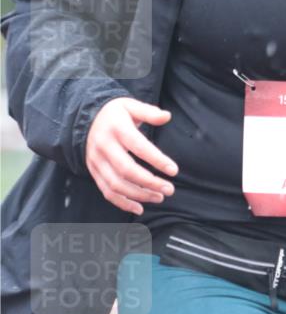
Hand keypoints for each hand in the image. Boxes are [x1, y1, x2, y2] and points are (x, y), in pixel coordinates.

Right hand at [85, 97, 178, 213]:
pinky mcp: (93, 171)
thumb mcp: (130, 105)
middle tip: (169, 189)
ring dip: (139, 195)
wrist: (84, 119)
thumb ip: (149, 112)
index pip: (138, 146)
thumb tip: (167, 116)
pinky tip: (139, 208)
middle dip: (149, 183)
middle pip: (126, 170)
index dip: (156, 160)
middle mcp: (104, 146)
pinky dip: (122, 203)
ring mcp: (96, 161)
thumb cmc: (114, 113)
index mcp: (116, 128)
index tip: (173, 170)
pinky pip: (106, 191)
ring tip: (159, 197)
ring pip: (116, 184)